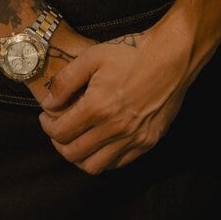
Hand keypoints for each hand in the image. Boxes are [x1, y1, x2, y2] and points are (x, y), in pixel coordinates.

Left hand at [36, 15, 194, 174]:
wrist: (173, 56)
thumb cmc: (132, 53)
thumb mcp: (92, 57)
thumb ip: (65, 81)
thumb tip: (48, 103)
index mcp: (98, 107)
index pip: (60, 132)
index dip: (47, 126)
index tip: (47, 118)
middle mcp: (115, 128)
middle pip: (73, 154)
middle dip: (59, 143)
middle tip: (59, 129)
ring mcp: (133, 138)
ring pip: (95, 166)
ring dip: (80, 156)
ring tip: (79, 139)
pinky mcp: (148, 142)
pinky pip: (118, 164)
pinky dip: (104, 158)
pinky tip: (101, 142)